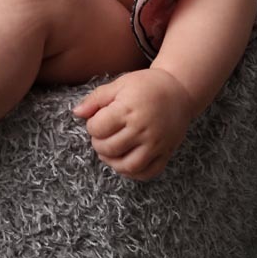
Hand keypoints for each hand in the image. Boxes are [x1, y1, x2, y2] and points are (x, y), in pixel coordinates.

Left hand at [71, 68, 195, 180]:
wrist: (180, 91)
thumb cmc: (147, 86)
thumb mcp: (120, 84)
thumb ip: (96, 99)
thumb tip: (76, 113)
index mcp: (129, 109)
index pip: (97, 128)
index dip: (92, 125)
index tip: (98, 119)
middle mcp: (143, 129)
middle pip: (109, 148)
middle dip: (99, 143)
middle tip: (102, 135)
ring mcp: (156, 144)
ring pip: (127, 166)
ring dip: (112, 162)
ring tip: (110, 150)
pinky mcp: (165, 153)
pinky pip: (147, 173)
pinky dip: (133, 173)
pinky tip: (125, 161)